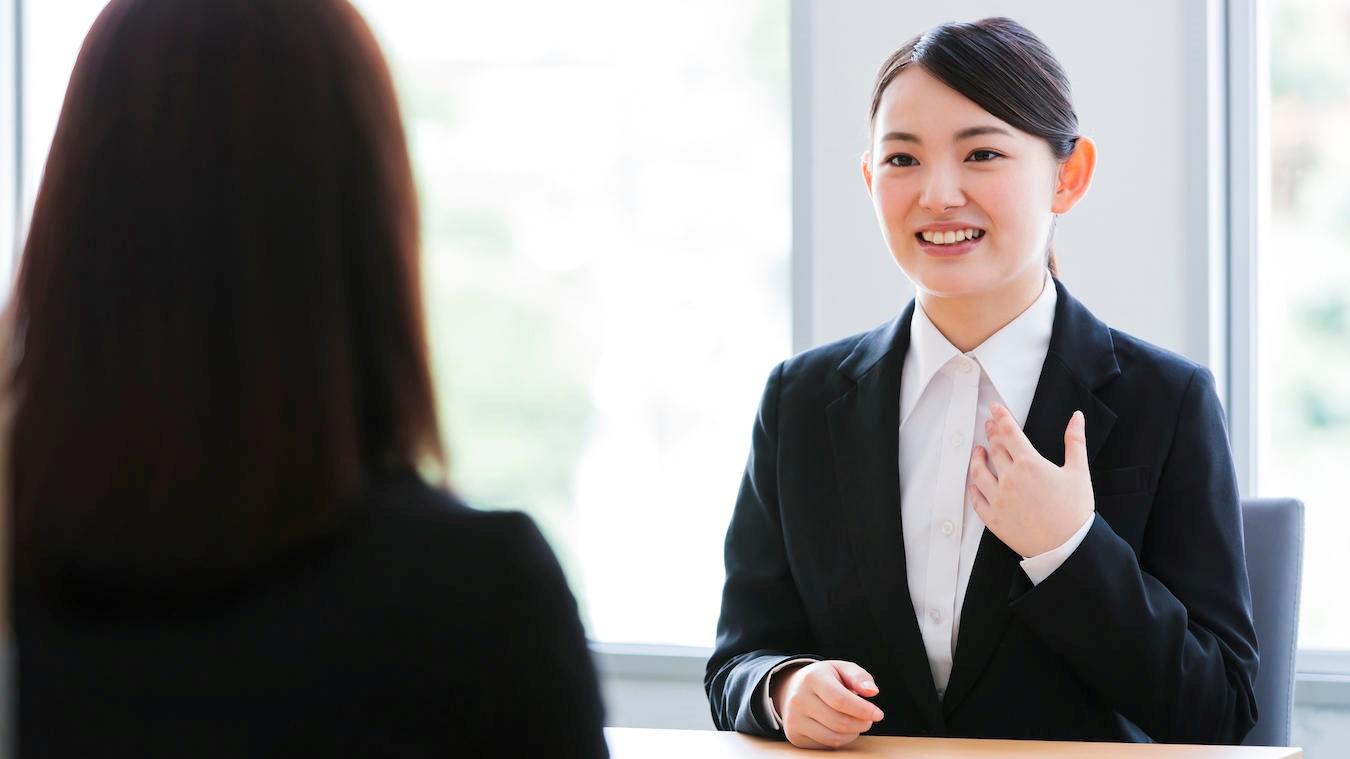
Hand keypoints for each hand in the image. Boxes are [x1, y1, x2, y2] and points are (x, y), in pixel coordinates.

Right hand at [770, 660, 883, 749]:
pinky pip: (825, 744)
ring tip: (856, 723)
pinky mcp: (794, 735)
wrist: (793, 688)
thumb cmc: (824, 678)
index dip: (863, 710)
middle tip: (868, 720)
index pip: (841, 700)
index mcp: (812, 678)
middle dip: (861, 724)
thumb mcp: (841, 669)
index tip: (878, 714)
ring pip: (833, 737)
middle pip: (839, 722)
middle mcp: (799, 699)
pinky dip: (840, 740)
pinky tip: (841, 729)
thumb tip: (872, 691)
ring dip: (852, 734)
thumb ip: (859, 677)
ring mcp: (794, 719)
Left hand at [968, 404, 1093, 557]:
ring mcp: (998, 499)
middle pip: (994, 450)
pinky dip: (974, 488)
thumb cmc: (1075, 510)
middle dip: (991, 434)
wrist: (1067, 547)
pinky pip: (977, 500)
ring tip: (978, 451)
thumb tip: (1076, 417)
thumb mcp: (1078, 471)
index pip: (1009, 433)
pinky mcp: (993, 519)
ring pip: (979, 473)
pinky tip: (975, 482)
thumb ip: (1075, 441)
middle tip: (990, 426)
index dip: (1000, 417)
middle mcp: (1009, 479)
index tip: (994, 408)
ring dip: (977, 459)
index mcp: (1029, 464)